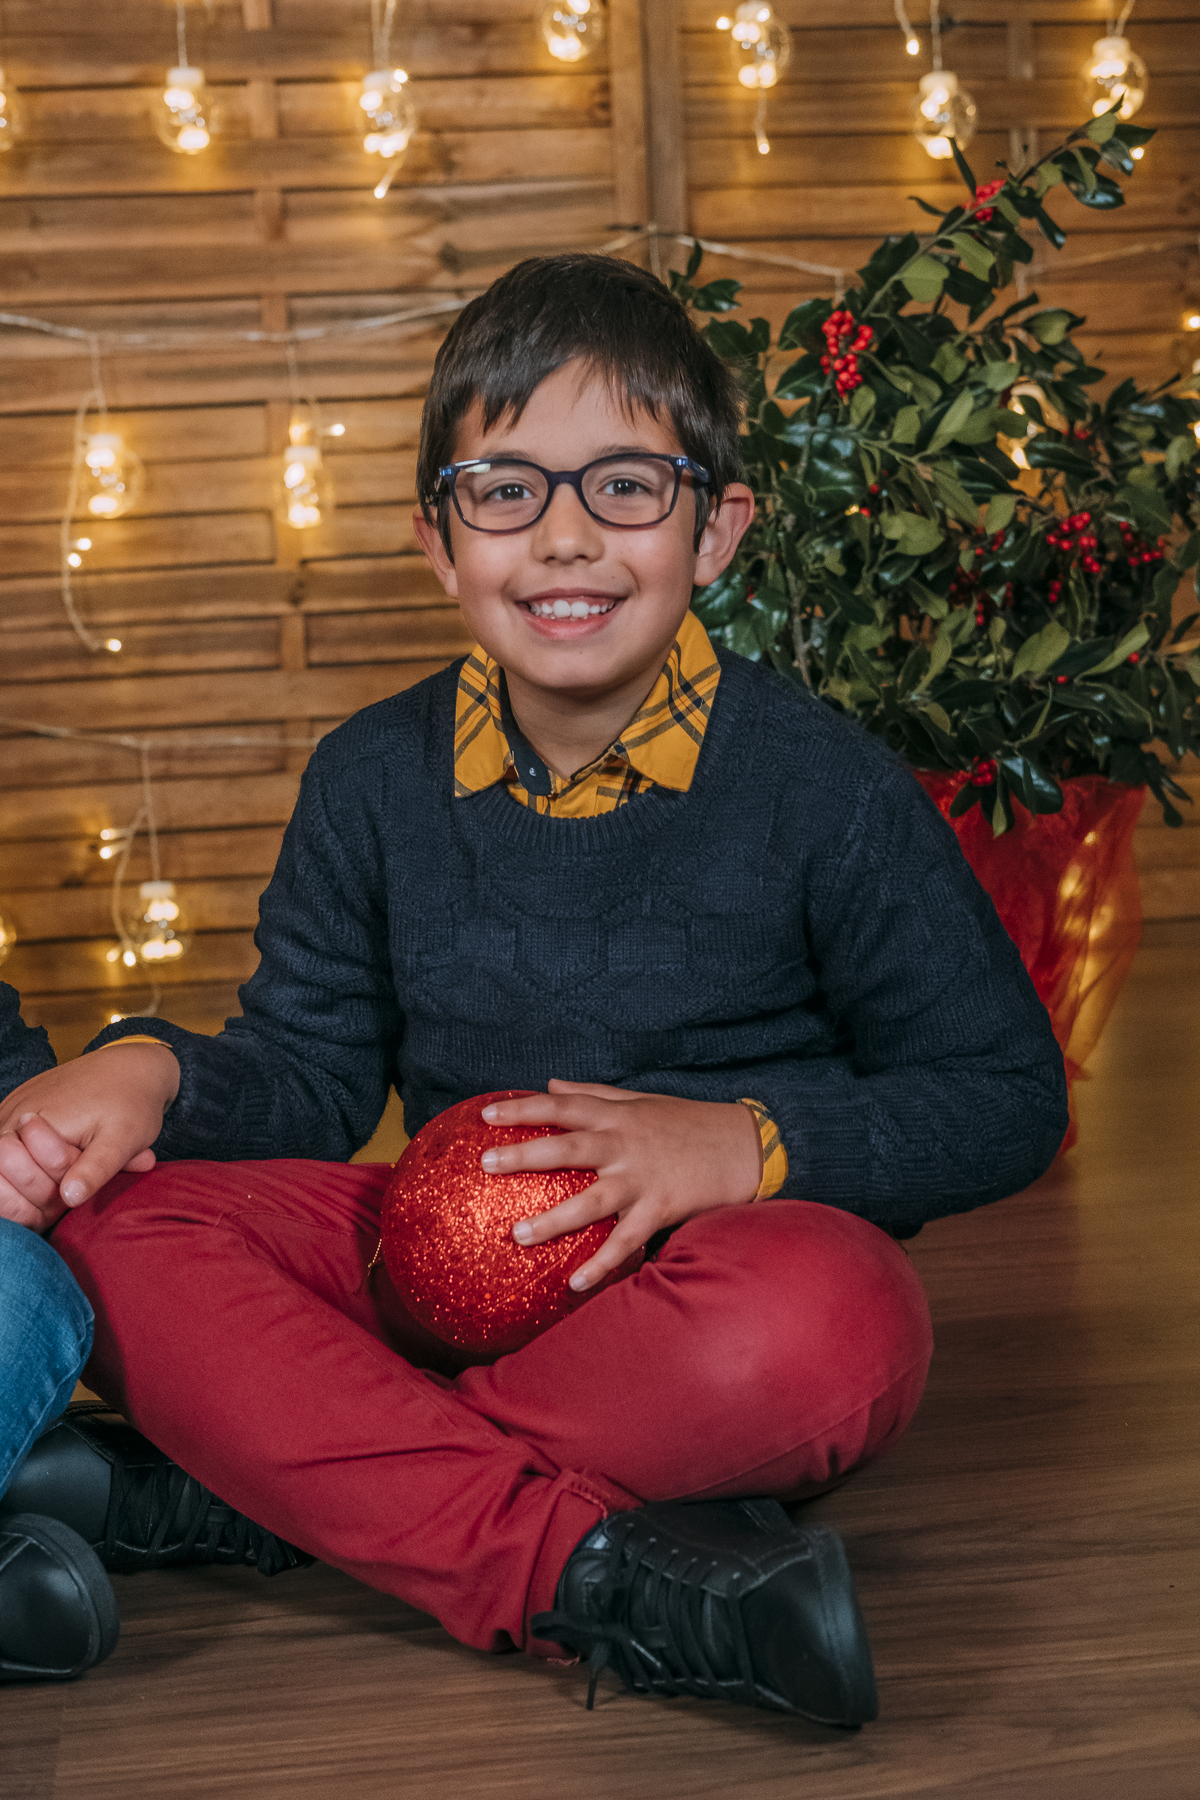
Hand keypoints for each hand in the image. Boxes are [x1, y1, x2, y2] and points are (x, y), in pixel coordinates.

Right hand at [0, 1046, 178, 1230]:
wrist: (128, 1068)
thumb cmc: (129, 1102)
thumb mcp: (123, 1139)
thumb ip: (95, 1169)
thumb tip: (69, 1198)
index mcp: (36, 1119)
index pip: (13, 1173)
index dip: (43, 1195)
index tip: (72, 1193)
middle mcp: (12, 1115)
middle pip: (1, 1173)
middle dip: (33, 1193)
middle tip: (68, 1189)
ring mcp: (7, 1114)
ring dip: (27, 1184)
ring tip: (62, 1179)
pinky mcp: (10, 1115)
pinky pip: (3, 1154)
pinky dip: (23, 1170)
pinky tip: (52, 1168)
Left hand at [479, 1080, 761, 1291]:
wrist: (745, 1146)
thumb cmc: (688, 1123)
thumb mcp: (640, 1100)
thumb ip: (593, 1094)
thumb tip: (550, 1084)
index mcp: (617, 1116)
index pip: (562, 1107)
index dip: (522, 1109)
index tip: (485, 1116)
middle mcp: (625, 1144)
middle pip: (567, 1147)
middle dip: (525, 1155)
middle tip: (486, 1163)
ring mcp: (642, 1178)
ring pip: (591, 1201)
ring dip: (553, 1220)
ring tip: (517, 1234)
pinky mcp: (661, 1208)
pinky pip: (626, 1241)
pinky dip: (601, 1264)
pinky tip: (574, 1284)